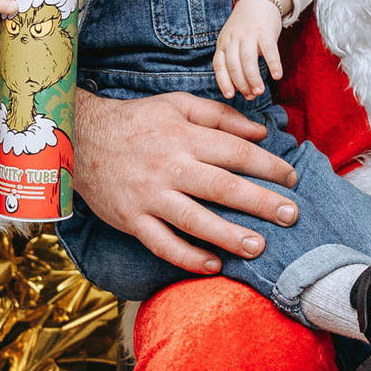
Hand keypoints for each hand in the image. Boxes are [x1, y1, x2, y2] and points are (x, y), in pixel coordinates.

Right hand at [70, 89, 300, 275]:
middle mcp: (168, 167)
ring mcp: (149, 196)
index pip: (235, 152)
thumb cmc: (136, 121)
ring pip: (193, 219)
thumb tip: (260, 133)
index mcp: (183, 137)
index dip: (267, 165)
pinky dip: (187, 256)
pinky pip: (162, 243)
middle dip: (259, 202)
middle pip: (221, 187)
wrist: (79, 139)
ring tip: (259, 247)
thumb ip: (221, 117)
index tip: (291, 178)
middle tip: (290, 215)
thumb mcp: (177, 105)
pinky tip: (213, 265)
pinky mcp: (130, 219)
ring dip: (228, 235)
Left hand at [211, 0, 286, 99]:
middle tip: (251, 96)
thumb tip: (244, 91)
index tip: (230, 95)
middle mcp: (233, 39)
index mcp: (223, 43)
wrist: (258, 0)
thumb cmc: (246, 27)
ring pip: (248, 60)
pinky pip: (269, 50)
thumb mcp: (233, 42)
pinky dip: (273, 64)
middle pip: (234, 66)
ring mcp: (249, 34)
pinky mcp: (265, 31)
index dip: (223, 81)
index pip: (219, 65)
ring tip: (260, 91)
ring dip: (254, 78)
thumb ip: (235, 63)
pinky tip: (277, 75)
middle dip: (242, 84)